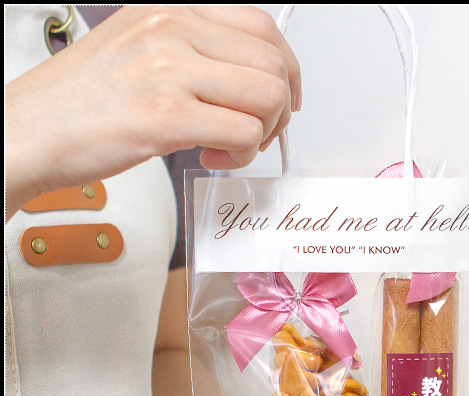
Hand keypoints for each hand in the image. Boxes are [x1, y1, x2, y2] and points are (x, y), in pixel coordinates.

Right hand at [6, 6, 300, 217]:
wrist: (29, 131)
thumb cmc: (81, 101)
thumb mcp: (139, 48)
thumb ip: (194, 52)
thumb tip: (250, 77)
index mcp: (169, 9)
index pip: (262, 27)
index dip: (287, 69)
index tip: (283, 99)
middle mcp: (171, 28)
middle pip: (273, 64)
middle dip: (277, 110)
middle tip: (254, 132)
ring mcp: (168, 69)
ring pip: (268, 97)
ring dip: (260, 134)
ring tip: (228, 146)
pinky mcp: (165, 115)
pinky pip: (243, 133)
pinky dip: (239, 154)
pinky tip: (210, 156)